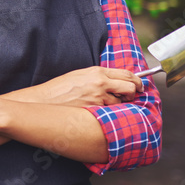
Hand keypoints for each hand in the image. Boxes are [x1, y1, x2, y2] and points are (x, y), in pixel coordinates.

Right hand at [12, 66, 142, 106]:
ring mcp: (98, 98)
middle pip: (130, 87)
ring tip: (106, 105)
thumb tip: (114, 81)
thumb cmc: (59, 88)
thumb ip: (98, 76)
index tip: (139, 85)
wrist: (45, 100)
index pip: (126, 73)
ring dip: (118, 105)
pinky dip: (108, 113)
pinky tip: (99, 112)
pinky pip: (109, 112)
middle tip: (130, 97)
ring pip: (121, 102)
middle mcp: (100, 83)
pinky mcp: (94, 110)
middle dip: (134, 93)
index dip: (137, 80)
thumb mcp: (80, 75)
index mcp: (97, 72)